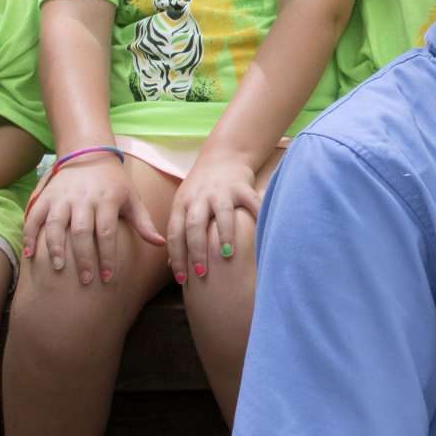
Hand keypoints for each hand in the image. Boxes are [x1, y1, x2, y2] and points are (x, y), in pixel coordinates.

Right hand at [22, 154, 163, 285]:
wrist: (89, 154)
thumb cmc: (114, 183)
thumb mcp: (132, 199)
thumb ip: (144, 223)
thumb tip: (161, 244)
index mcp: (107, 200)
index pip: (107, 232)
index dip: (107, 256)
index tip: (108, 278)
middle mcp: (83, 198)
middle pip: (82, 231)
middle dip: (84, 257)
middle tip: (86, 280)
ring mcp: (62, 197)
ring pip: (56, 224)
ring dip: (55, 247)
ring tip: (58, 268)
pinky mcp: (46, 196)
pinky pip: (34, 216)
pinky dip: (30, 235)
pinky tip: (30, 254)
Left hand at [166, 150, 261, 284]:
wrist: (224, 156)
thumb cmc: (202, 188)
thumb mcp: (184, 205)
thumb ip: (179, 232)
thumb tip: (172, 265)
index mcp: (182, 204)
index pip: (175, 234)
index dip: (176, 257)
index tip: (182, 280)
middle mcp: (199, 197)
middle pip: (194, 225)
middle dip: (196, 250)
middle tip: (201, 273)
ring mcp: (221, 191)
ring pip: (220, 213)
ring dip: (223, 235)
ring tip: (225, 254)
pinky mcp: (242, 186)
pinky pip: (251, 203)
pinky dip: (257, 216)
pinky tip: (262, 233)